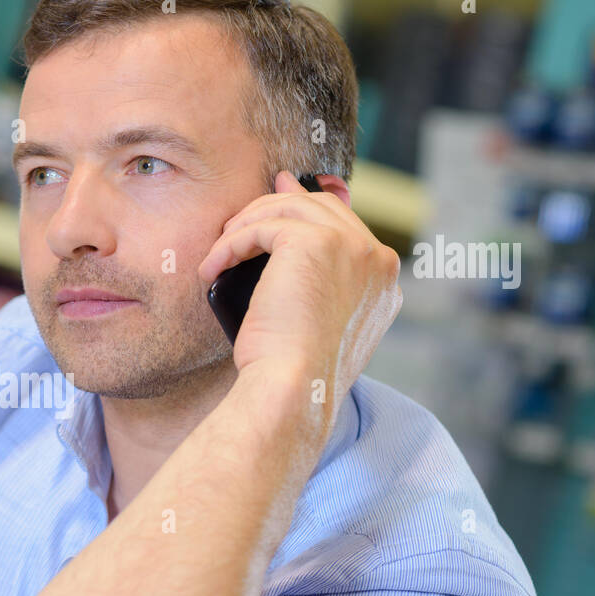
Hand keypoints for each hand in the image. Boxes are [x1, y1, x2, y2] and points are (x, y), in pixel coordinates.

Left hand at [198, 170, 401, 420]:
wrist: (293, 388)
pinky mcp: (314, 243)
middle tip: (237, 222)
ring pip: (289, 209)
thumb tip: (287, 241)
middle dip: (273, 207)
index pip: (345, 227)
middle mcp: (376, 259)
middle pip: (320, 207)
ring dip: (246, 226)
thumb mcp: (316, 324)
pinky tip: (212, 269)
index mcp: (382, 280)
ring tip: (218, 254)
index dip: (303, 213)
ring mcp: (351, 247)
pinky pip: (262, 227)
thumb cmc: (294, 371)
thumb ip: (317, 283)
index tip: (270, 208)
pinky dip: (230, 245)